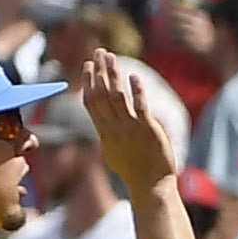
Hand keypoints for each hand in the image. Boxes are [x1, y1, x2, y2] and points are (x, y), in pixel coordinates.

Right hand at [74, 47, 181, 195]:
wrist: (150, 186)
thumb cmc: (134, 170)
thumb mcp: (114, 151)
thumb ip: (108, 134)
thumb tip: (104, 124)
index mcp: (104, 132)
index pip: (91, 102)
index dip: (87, 82)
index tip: (87, 65)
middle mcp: (114, 128)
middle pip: (101, 94)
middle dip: (98, 71)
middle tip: (98, 52)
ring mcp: (130, 128)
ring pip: (116, 97)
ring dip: (112, 75)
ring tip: (111, 57)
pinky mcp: (148, 129)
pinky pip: (140, 107)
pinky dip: (136, 91)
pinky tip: (133, 77)